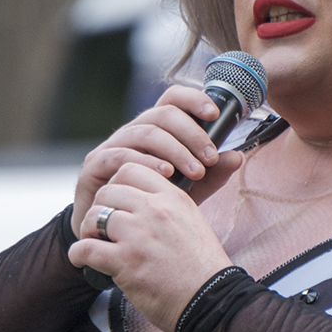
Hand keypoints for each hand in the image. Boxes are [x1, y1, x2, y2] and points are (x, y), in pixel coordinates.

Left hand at [69, 163, 235, 331]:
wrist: (212, 301)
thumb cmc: (203, 268)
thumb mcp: (193, 221)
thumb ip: (167, 207)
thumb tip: (141, 200)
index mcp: (173, 197)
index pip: (130, 170)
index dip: (117, 185)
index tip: (117, 202)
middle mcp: (155, 210)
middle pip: (107, 191)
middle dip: (100, 208)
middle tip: (102, 226)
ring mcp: (139, 235)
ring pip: (94, 216)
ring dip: (88, 230)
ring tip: (93, 242)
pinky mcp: (126, 262)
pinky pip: (86, 248)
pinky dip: (78, 255)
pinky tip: (83, 260)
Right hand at [72, 85, 239, 237]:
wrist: (113, 233)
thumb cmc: (152, 205)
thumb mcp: (190, 190)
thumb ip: (212, 174)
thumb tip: (237, 156)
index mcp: (155, 129)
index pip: (172, 99)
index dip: (193, 99)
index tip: (215, 113)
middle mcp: (133, 132)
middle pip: (163, 113)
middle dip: (192, 134)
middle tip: (210, 158)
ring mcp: (111, 146)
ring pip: (145, 133)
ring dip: (175, 150)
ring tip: (195, 172)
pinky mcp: (94, 165)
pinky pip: (119, 155)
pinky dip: (146, 162)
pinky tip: (166, 175)